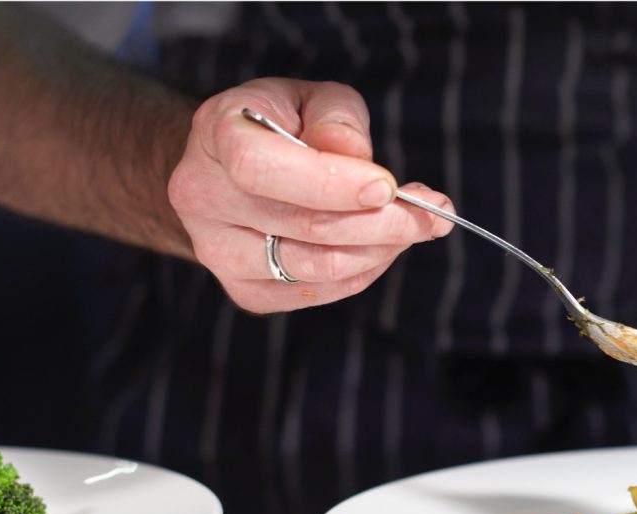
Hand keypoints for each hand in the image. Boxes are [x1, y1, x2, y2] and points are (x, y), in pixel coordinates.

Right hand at [168, 78, 453, 312]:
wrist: (231, 168)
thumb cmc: (282, 125)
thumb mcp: (313, 98)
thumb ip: (337, 120)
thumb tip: (356, 157)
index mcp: (215, 132)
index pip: (261, 168)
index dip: (330, 183)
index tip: (387, 187)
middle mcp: (203, 196)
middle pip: (304, 226)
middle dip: (384, 222)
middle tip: (433, 212)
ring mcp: (217, 251)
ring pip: (317, 267)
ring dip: (382, 249)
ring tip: (415, 225)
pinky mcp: (244, 290)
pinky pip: (318, 292)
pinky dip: (364, 270)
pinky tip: (381, 245)